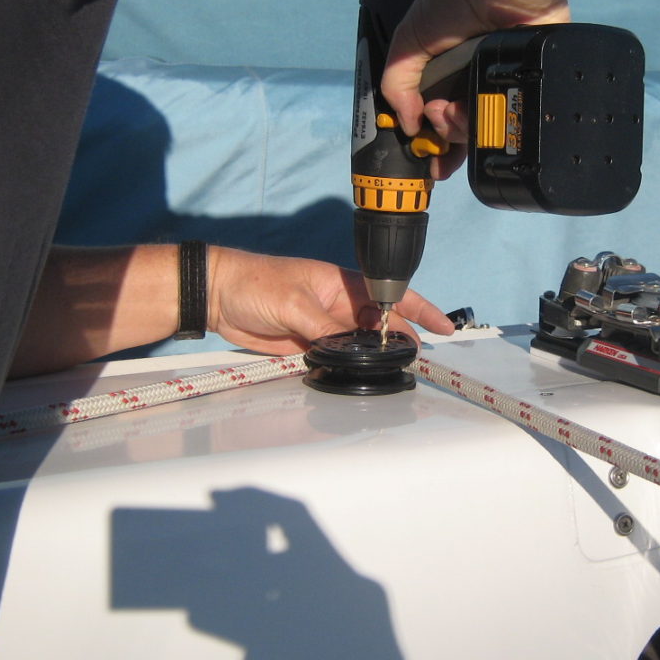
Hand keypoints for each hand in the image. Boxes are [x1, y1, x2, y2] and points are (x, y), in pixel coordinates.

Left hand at [207, 248, 454, 354]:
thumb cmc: (254, 283)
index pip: (389, 294)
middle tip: (415, 362)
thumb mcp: (293, 303)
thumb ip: (325, 327)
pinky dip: (348, 366)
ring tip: (393, 372)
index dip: (419, 310)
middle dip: (401, 340)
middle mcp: (338, 304)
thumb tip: (352, 349)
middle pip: (380, 325)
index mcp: (342, 283)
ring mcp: (324, 326)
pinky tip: (358, 376)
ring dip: (374, 357)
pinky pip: (336, 357)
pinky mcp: (308, 344)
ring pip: (360, 344)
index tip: (443, 328)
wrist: (216, 296)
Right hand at [379, 0, 570, 178]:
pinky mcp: (535, 80)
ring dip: (469, 128)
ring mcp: (506, 84)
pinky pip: (526, 113)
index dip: (436, 146)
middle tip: (441, 117)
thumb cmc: (450, 3)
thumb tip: (407, 125)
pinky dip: (512, 121)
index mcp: (449, 79)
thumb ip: (396, 84)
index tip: (430, 161)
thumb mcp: (408, 42)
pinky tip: (497, 115)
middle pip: (465, 132)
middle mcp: (477, 85)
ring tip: (458, 109)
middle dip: (449, 137)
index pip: (441, 123)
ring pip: (491, 127)